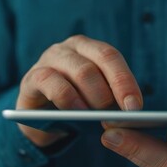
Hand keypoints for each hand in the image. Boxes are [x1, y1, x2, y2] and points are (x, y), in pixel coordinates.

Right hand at [16, 35, 142, 146]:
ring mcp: (49, 59)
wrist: (40, 118)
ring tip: (99, 118)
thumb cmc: (75, 106)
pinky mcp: (32, 77)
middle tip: (117, 117)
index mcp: (91, 49)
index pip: (111, 56)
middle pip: (99, 61)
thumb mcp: (96, 101)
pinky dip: (66, 98)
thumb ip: (111, 101)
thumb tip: (130, 114)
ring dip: (93, 96)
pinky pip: (50, 81)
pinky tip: (75, 114)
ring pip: (80, 71)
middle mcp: (71, 48)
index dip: (125, 81)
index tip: (135, 107)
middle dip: (112, 91)